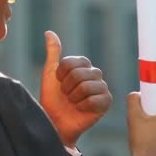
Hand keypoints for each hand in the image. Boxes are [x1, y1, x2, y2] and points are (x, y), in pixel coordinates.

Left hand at [40, 30, 112, 147]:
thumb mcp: (50, 74)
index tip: (59, 83)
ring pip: (86, 87)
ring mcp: (102, 87)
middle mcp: (95, 74)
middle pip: (79, 74)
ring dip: (74, 98)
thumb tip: (49, 32)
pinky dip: (83, 106)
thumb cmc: (53, 99)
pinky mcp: (107, 102)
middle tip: (66, 96)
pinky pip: (94, 100)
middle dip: (67, 87)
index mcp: (84, 65)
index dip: (61, 75)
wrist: (56, 122)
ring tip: (73, 103)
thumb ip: (53, 53)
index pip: (71, 62)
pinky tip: (81, 109)